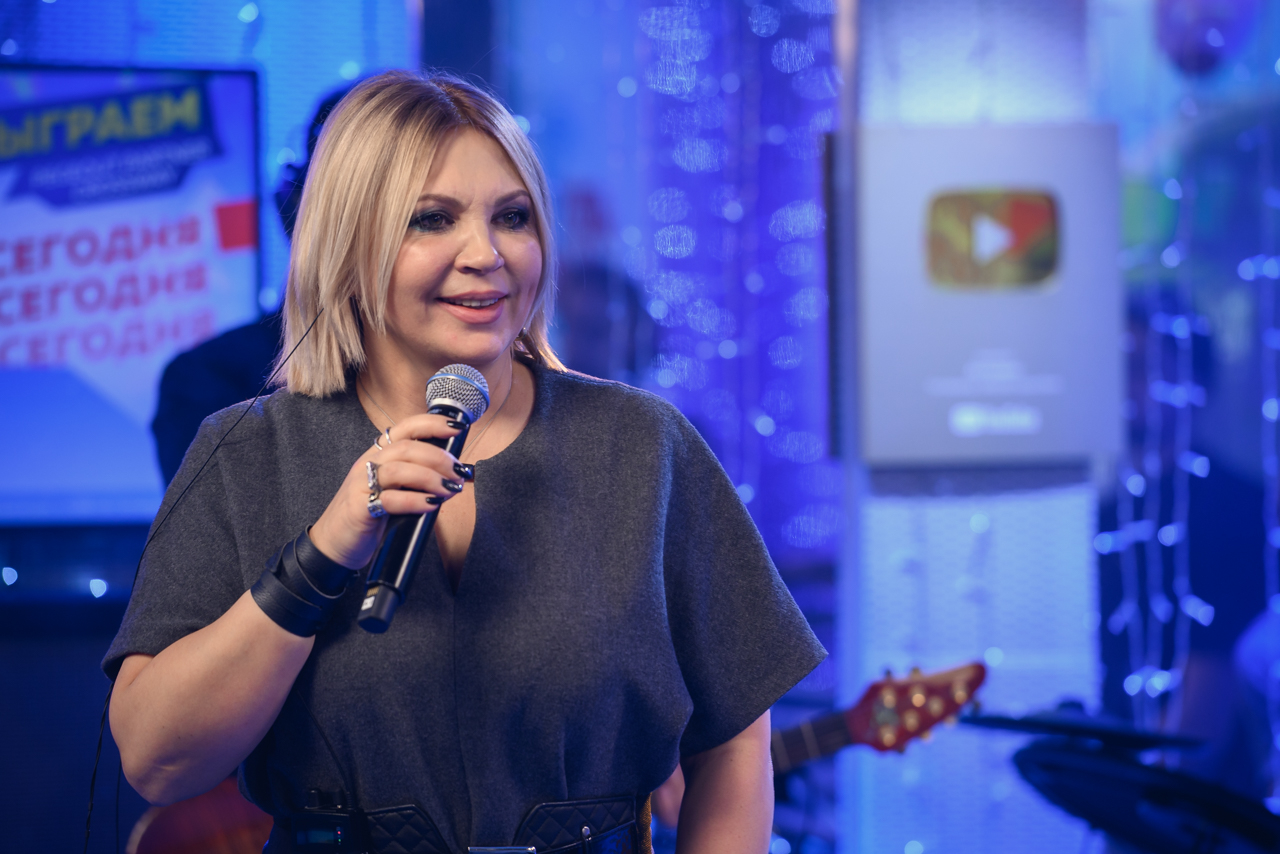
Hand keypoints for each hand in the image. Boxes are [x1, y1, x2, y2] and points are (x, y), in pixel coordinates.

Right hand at [309, 415, 466, 568]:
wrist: (333, 543)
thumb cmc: (369, 514)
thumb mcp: (393, 488)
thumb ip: (417, 477)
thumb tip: (454, 474)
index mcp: (378, 454)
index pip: (405, 427)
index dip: (432, 423)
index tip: (457, 427)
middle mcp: (369, 463)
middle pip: (407, 448)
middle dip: (439, 457)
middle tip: (459, 473)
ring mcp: (361, 484)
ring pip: (399, 469)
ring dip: (431, 478)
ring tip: (450, 490)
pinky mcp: (359, 507)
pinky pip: (390, 499)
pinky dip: (415, 500)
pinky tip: (431, 505)